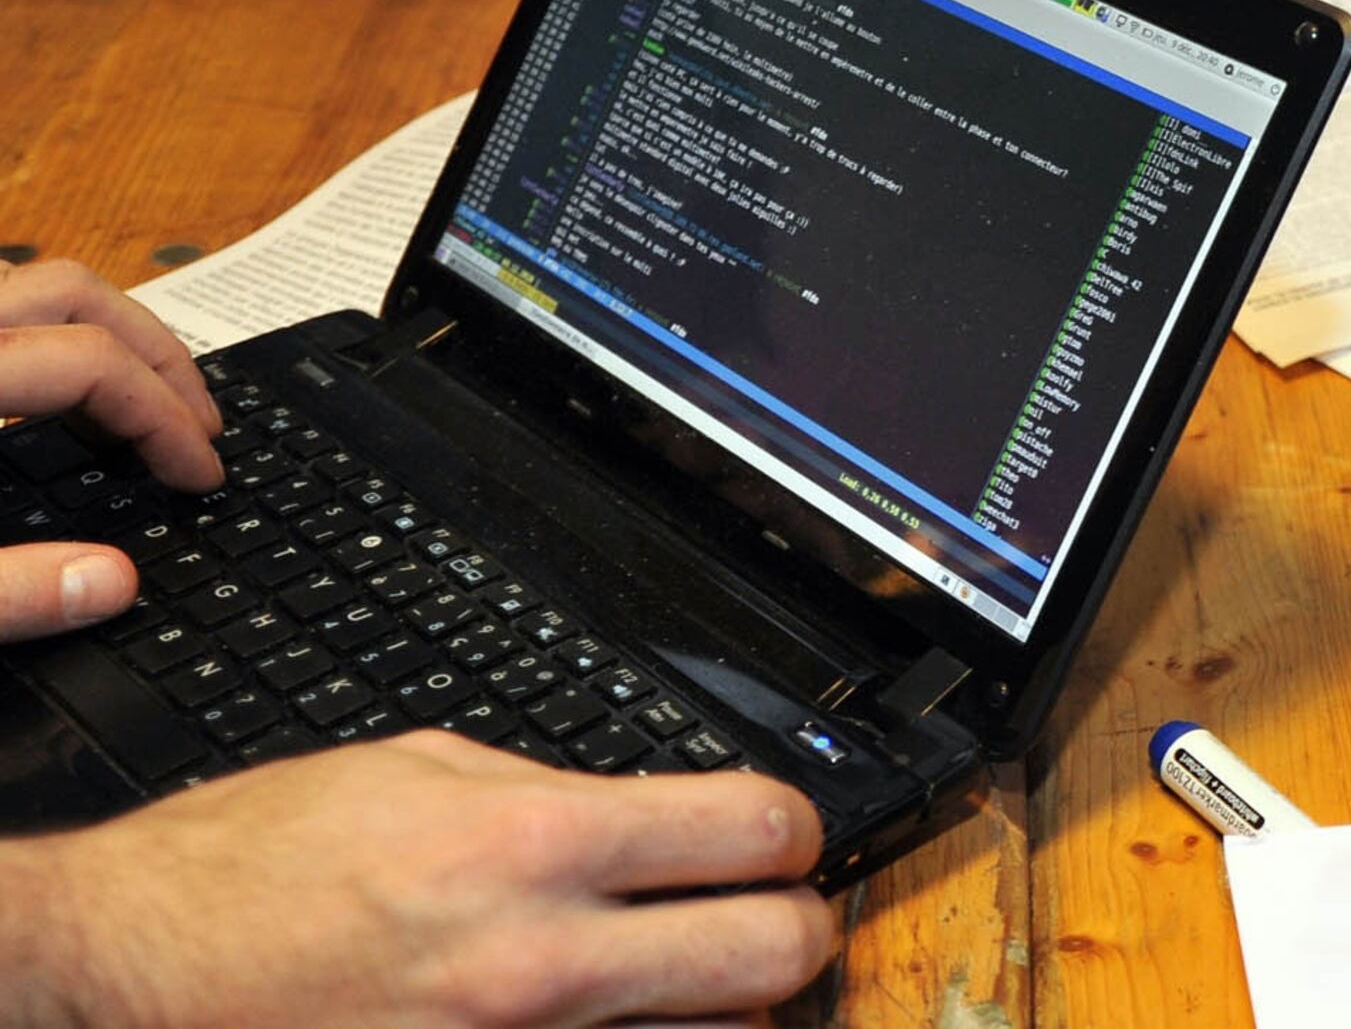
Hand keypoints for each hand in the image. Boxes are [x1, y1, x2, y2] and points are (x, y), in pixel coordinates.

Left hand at [0, 259, 221, 644]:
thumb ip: (7, 590)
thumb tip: (114, 585)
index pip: (92, 363)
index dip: (164, 417)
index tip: (199, 476)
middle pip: (76, 294)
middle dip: (158, 354)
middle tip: (200, 424)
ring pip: (34, 289)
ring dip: (107, 334)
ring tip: (147, 400)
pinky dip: (48, 344)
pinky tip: (54, 408)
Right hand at [7, 730, 833, 1025]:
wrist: (131, 970)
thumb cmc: (252, 872)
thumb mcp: (417, 770)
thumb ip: (554, 788)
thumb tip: (656, 809)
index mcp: (531, 844)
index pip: (756, 830)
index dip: (796, 827)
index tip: (784, 835)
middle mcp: (542, 964)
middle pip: (777, 952)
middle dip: (792, 925)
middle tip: (768, 913)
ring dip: (718, 1011)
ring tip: (680, 980)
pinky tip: (616, 1024)